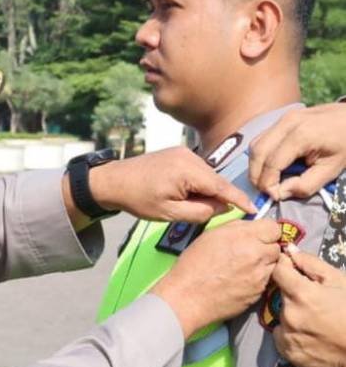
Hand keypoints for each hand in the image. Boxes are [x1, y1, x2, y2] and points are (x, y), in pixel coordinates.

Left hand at [88, 147, 255, 222]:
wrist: (113, 180)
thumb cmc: (138, 199)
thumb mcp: (169, 213)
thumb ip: (200, 211)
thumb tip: (224, 207)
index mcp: (188, 170)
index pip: (222, 186)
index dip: (239, 199)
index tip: (254, 209)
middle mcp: (189, 156)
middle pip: (215, 180)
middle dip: (219, 197)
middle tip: (214, 214)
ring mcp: (183, 152)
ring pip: (207, 175)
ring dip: (206, 190)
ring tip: (190, 204)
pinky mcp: (178, 153)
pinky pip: (197, 170)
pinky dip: (198, 183)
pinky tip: (186, 194)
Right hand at [152, 219, 280, 338]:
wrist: (187, 297)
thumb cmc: (192, 265)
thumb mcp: (210, 235)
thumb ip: (236, 228)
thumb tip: (251, 227)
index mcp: (244, 237)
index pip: (274, 227)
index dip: (265, 231)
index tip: (258, 236)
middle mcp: (257, 255)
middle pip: (277, 246)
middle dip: (266, 247)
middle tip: (249, 252)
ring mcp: (260, 276)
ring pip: (274, 264)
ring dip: (264, 263)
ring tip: (244, 267)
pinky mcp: (259, 293)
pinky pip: (266, 281)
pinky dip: (257, 279)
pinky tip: (240, 280)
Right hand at [248, 103, 345, 199]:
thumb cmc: (345, 144)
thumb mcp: (332, 169)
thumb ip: (306, 184)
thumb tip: (279, 193)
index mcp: (301, 135)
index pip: (272, 163)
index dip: (268, 183)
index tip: (273, 196)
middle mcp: (287, 123)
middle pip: (258, 152)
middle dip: (256, 175)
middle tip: (265, 190)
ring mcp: (283, 118)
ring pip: (255, 144)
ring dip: (255, 165)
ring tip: (265, 180)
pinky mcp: (282, 119)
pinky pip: (261, 138)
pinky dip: (260, 155)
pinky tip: (270, 166)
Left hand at [269, 247, 345, 366]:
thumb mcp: (338, 280)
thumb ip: (310, 264)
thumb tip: (289, 250)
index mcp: (301, 294)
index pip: (278, 272)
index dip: (285, 268)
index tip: (292, 270)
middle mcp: (289, 315)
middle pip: (281, 296)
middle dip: (294, 295)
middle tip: (315, 302)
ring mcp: (288, 336)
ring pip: (282, 317)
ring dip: (293, 316)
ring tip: (315, 321)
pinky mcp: (288, 353)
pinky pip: (282, 337)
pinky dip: (291, 335)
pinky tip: (310, 335)